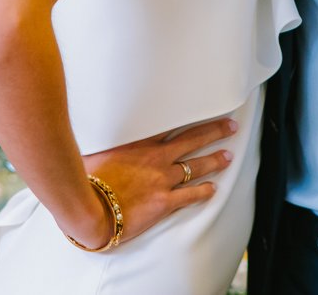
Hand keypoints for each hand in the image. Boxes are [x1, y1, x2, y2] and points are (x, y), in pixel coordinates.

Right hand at [72, 116, 236, 246]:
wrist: (89, 207)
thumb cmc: (87, 179)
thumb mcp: (95, 151)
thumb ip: (106, 144)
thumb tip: (100, 138)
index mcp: (140, 143)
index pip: (171, 125)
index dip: (190, 117)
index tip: (204, 109)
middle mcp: (156, 158)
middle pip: (192, 140)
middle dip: (214, 132)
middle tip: (231, 126)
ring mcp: (162, 180)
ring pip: (196, 166)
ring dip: (214, 160)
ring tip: (228, 156)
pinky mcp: (163, 202)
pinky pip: (190, 195)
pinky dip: (203, 192)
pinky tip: (213, 190)